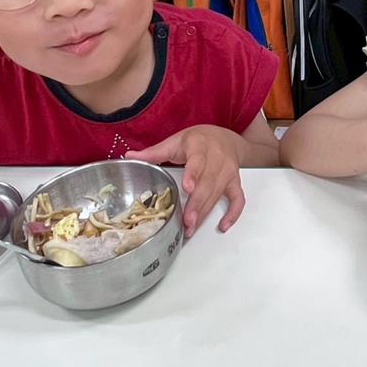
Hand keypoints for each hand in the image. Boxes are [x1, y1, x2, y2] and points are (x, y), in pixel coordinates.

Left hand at [126, 126, 246, 238]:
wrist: (226, 137)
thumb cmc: (199, 140)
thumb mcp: (176, 141)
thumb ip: (154, 152)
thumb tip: (128, 156)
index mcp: (200, 146)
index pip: (198, 161)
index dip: (193, 175)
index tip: (187, 188)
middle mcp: (217, 158)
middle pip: (208, 183)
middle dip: (197, 204)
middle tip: (186, 221)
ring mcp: (228, 171)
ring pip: (219, 194)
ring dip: (206, 212)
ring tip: (192, 228)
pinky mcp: (235, 181)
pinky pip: (238, 199)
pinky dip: (233, 213)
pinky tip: (223, 225)